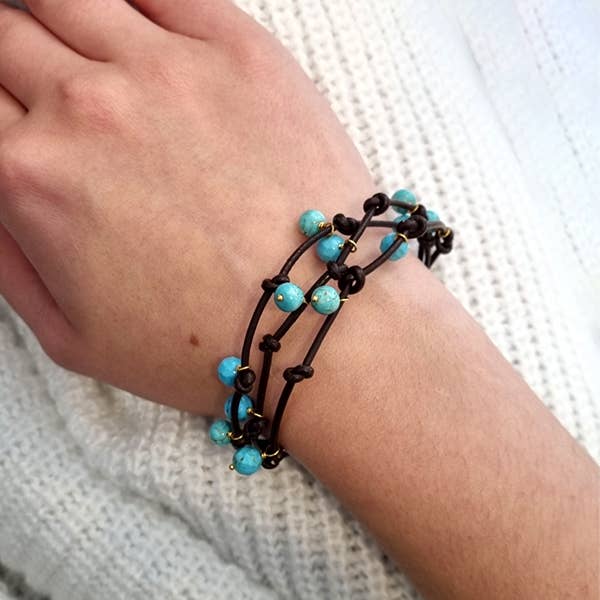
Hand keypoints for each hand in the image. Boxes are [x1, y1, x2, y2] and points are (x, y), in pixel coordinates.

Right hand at [0, 1, 375, 415]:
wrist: (319, 323)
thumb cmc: (203, 344)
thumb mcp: (72, 336)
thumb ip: (7, 258)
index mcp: (31, 175)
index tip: (15, 111)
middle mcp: (87, 107)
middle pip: (12, 35)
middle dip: (15, 53)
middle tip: (42, 76)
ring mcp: (167, 69)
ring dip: (60, 16)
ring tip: (79, 45)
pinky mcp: (241, 53)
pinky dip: (133, 0)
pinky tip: (134, 23)